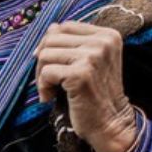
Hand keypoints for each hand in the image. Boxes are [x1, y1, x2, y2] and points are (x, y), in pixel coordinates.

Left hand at [35, 21, 138, 151]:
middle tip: (48, 80)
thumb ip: (73, 42)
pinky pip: (46, 72)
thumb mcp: (88, 61)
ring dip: (41, 75)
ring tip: (52, 89)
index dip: (50, 44)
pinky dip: (43, 86)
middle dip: (43, 60)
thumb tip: (50, 27)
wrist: (110, 124)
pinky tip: (51, 97)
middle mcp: (103, 42)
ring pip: (45, 53)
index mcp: (108, 35)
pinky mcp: (81, 74)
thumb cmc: (94, 92)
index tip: (52, 64)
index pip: (64, 27)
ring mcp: (93, 57)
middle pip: (51, 38)